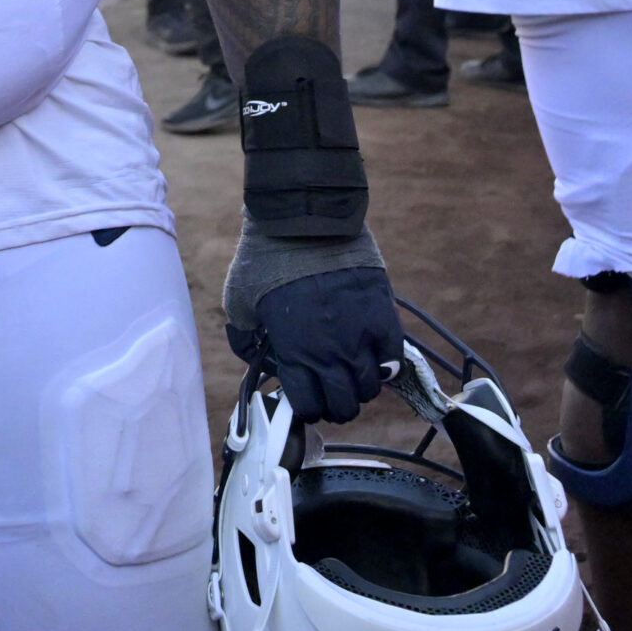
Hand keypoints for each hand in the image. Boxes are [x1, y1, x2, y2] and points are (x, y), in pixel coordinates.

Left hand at [235, 264, 401, 425]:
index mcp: (295, 355)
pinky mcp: (382, 317)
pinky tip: (375, 356)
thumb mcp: (238, 302)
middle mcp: (330, 355)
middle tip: (331, 389)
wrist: (305, 222)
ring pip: (370, 389)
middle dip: (336, 405)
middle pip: (344, 407)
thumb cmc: (266, 259)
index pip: (309, 407)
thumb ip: (242, 337)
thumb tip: (251, 357)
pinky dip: (386, 365)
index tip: (306, 395)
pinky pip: (394, 359)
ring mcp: (360, 338)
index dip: (307, 407)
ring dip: (361, 387)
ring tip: (353, 371)